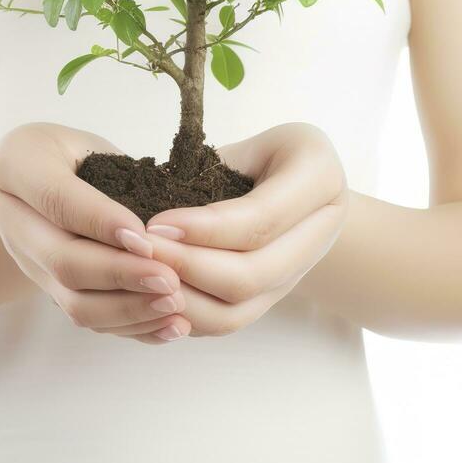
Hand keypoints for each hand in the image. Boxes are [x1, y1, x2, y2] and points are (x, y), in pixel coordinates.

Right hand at [0, 122, 189, 344]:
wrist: (43, 180)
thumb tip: (167, 221)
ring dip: (128, 309)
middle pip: (63, 261)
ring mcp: (29, 263)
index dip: (101, 222)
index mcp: (16, 165)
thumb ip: (117, 170)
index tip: (146, 238)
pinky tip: (170, 325)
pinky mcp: (51, 291)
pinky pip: (89, 320)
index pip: (58, 200)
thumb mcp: (90, 141)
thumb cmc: (77, 152)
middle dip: (121, 275)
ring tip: (174, 303)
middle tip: (170, 279)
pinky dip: (132, 327)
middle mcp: (12, 220)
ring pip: (73, 303)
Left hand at [143, 122, 347, 336]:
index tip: (156, 223)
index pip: (260, 218)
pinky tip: (154, 296)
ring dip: (184, 299)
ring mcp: (298, 273)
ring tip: (141, 276)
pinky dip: (188, 315)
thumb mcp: (250, 141)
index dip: (206, 228)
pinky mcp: (273, 297)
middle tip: (140, 250)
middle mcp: (321, 232)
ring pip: (239, 311)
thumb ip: (214, 167)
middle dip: (188, 266)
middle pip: (252, 274)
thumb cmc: (269, 152)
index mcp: (319, 178)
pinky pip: (229, 321)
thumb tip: (152, 198)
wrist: (304, 182)